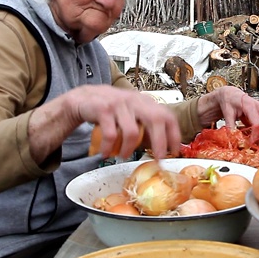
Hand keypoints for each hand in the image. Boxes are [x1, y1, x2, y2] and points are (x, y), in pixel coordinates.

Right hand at [29, 85, 180, 161]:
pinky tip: (106, 152)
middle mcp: (135, 100)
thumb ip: (146, 125)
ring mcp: (119, 103)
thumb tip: (162, 147)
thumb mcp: (132, 113)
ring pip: (132, 131)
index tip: (175, 150)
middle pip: (155, 120)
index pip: (167, 115)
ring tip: (123, 156)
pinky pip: (111, 134)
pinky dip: (109, 147)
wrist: (83, 98)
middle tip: (158, 159)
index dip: (174, 133)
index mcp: (145, 102)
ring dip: (129, 149)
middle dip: (159, 142)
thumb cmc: (111, 110)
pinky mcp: (103, 109)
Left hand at [196, 86, 258, 139]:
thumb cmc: (229, 101)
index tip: (250, 144)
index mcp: (251, 106)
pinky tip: (253, 136)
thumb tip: (233, 139)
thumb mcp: (227, 113)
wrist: (231, 94)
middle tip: (253, 146)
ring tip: (253, 142)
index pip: (258, 124)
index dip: (255, 136)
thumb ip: (230, 126)